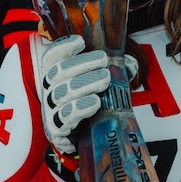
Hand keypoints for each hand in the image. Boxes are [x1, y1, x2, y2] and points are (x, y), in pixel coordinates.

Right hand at [41, 35, 109, 155]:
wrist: (84, 139)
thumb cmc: (88, 109)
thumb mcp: (101, 87)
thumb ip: (115, 72)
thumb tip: (130, 63)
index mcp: (57, 78)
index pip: (51, 58)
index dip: (63, 47)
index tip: (81, 42)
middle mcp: (50, 91)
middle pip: (57, 72)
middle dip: (82, 63)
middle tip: (103, 61)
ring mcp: (51, 110)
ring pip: (62, 93)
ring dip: (86, 83)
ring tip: (105, 79)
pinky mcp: (56, 129)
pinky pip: (64, 117)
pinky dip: (81, 107)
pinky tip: (95, 102)